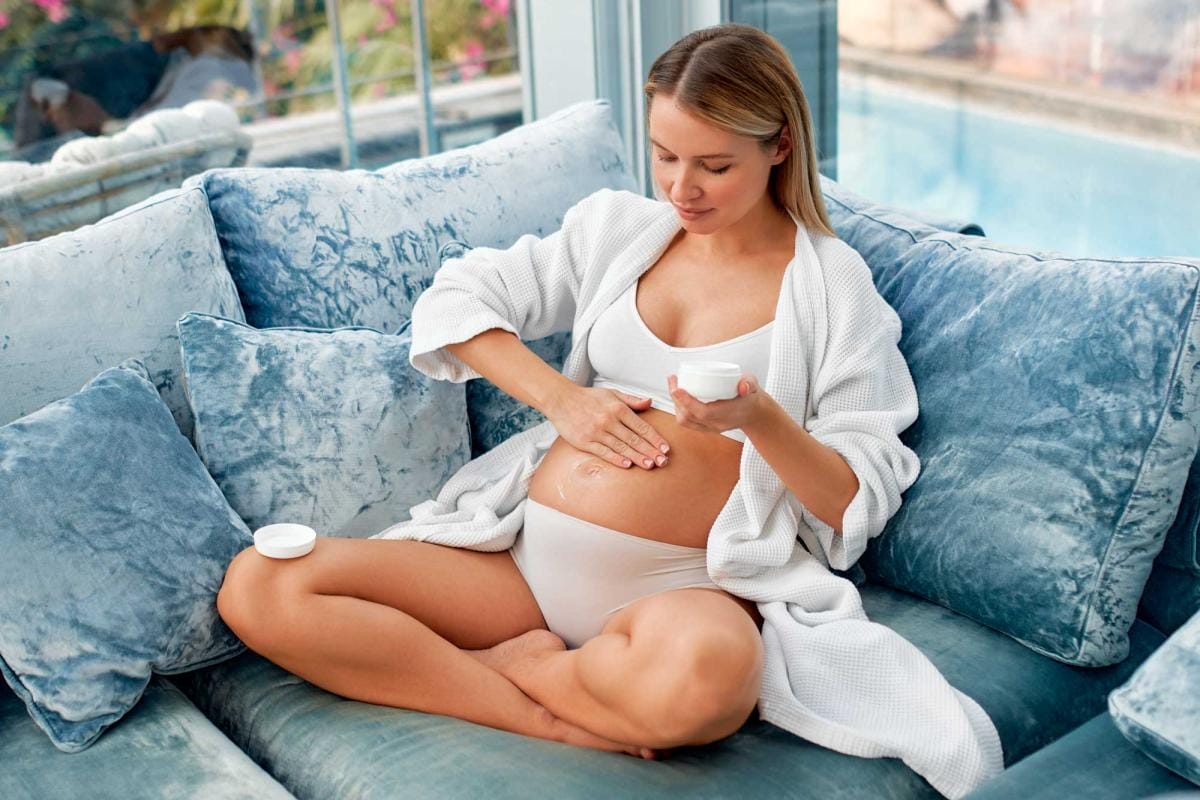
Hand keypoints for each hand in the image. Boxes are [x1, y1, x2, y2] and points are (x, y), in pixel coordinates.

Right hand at [544, 385, 670, 469]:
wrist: (561, 400)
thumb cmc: (587, 397)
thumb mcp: (612, 393)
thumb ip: (632, 400)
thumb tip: (650, 402)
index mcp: (617, 408)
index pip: (641, 426)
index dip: (655, 438)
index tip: (665, 448)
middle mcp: (608, 420)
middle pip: (634, 438)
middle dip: (650, 451)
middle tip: (663, 461)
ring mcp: (597, 432)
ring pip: (621, 447)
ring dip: (636, 457)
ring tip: (649, 465)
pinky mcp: (585, 441)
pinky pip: (603, 452)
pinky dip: (616, 458)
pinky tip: (627, 464)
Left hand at [667, 373, 767, 434]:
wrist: (754, 413)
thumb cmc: (751, 396)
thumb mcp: (753, 386)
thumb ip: (749, 383)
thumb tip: (743, 385)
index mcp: (728, 414)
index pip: (704, 412)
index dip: (688, 401)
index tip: (677, 388)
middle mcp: (717, 424)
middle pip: (690, 416)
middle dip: (676, 399)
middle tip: (673, 379)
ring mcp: (710, 428)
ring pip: (685, 421)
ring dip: (675, 404)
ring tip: (673, 385)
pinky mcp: (705, 427)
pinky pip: (687, 422)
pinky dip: (678, 409)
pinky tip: (676, 397)